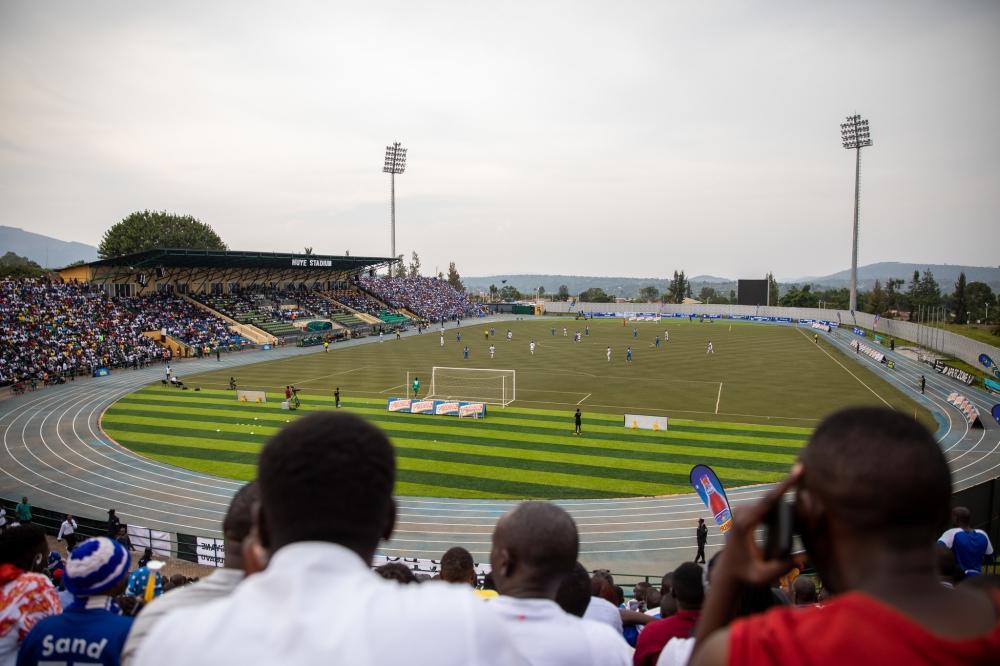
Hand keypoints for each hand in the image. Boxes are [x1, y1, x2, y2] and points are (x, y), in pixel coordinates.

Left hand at [714, 465, 802, 587]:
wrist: (728, 572)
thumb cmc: (745, 575)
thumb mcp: (763, 576)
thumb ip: (782, 567)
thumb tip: (804, 558)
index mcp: (745, 524)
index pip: (769, 501)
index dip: (785, 485)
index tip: (799, 470)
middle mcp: (741, 513)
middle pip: (772, 497)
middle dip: (791, 493)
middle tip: (805, 495)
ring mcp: (742, 510)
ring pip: (770, 501)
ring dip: (786, 504)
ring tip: (791, 519)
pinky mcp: (745, 511)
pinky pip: (766, 504)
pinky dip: (780, 507)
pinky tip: (792, 508)